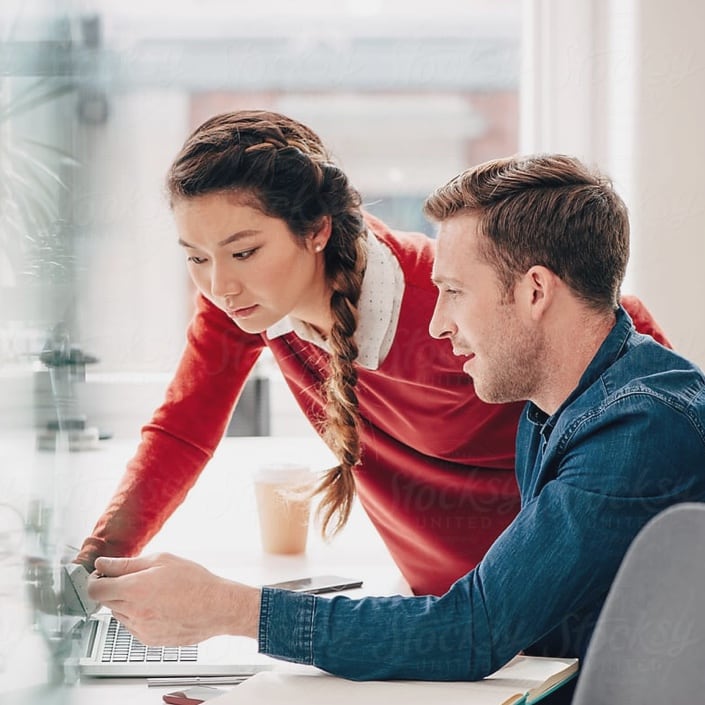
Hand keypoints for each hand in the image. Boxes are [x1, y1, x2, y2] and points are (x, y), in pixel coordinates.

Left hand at [87, 552, 260, 645]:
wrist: (217, 607)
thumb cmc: (195, 581)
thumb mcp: (162, 560)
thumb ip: (127, 564)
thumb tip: (104, 564)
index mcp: (134, 588)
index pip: (95, 589)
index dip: (95, 579)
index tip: (102, 573)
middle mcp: (133, 612)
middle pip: (105, 601)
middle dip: (112, 588)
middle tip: (131, 577)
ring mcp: (140, 629)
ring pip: (119, 614)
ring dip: (125, 602)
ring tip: (151, 591)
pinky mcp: (149, 640)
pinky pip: (132, 626)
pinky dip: (138, 615)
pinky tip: (158, 605)